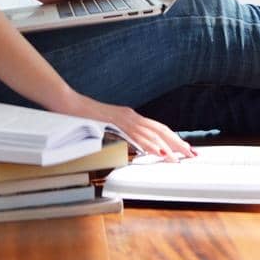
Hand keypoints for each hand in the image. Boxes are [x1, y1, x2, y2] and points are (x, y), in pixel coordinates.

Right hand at [62, 94, 195, 160]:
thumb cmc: (84, 117)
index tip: (185, 148)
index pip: (157, 128)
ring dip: (168, 145)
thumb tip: (135, 148)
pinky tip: (158, 152)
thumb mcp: (108, 127)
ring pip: (151, 132)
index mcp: (130, 117)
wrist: (67, 103)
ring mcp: (124, 118)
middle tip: (192, 153)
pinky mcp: (115, 122)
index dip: (172, 138)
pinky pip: (136, 135)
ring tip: (180, 157)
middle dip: (178, 142)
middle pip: (160, 129)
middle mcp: (131, 115)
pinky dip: (149, 144)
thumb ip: (122, 135)